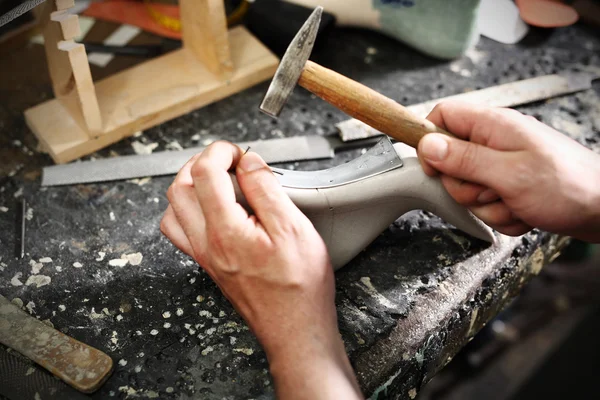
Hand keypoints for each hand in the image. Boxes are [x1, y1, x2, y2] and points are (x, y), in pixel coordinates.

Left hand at [160, 141, 362, 398]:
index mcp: (226, 230)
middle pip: (179, 188)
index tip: (238, 152)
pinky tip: (213, 210)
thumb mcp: (294, 229)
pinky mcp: (210, 266)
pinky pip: (181, 232)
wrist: (295, 329)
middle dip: (199, 163)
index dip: (220, 151)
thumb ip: (267, 190)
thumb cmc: (299, 287)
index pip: (204, 173)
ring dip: (188, 187)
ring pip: (173, 211)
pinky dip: (188, 211)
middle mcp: (207, 244)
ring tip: (216, 180)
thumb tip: (250, 162)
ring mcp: (205, 257)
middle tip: (227, 160)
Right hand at [417, 101, 599, 241]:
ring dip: (488, 206)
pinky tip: (523, 210)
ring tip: (516, 202)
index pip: (442, 116)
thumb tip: (427, 145)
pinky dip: (503, 215)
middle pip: (449, 162)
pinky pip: (486, 206)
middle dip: (466, 187)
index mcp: (493, 126)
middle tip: (493, 190)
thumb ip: (465, 159)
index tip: (434, 168)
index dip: (429, 142)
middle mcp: (494, 142)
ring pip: (467, 190)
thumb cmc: (568, 185)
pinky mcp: (508, 185)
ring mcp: (501, 165)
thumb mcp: (509, 173)